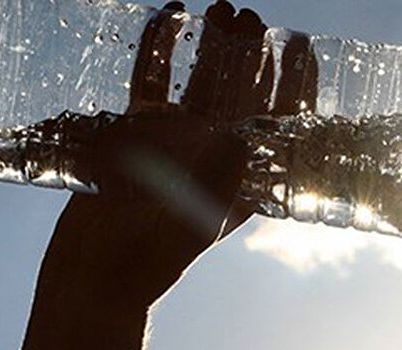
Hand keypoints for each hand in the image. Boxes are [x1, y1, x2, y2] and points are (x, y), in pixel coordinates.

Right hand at [58, 0, 318, 305]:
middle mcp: (217, 153)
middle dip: (252, 54)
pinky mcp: (138, 130)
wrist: (99, 272)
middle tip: (254, 17)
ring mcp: (179, 139)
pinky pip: (152, 81)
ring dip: (213, 46)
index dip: (294, 84)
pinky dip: (161, 49)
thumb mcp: (199, 220)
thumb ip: (224, 181)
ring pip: (201, 81)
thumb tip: (246, 138)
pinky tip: (171, 17)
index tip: (301, 46)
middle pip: (242, 93)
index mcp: (247, 177)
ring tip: (221, 9)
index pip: (279, 123)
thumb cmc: (156, 257)